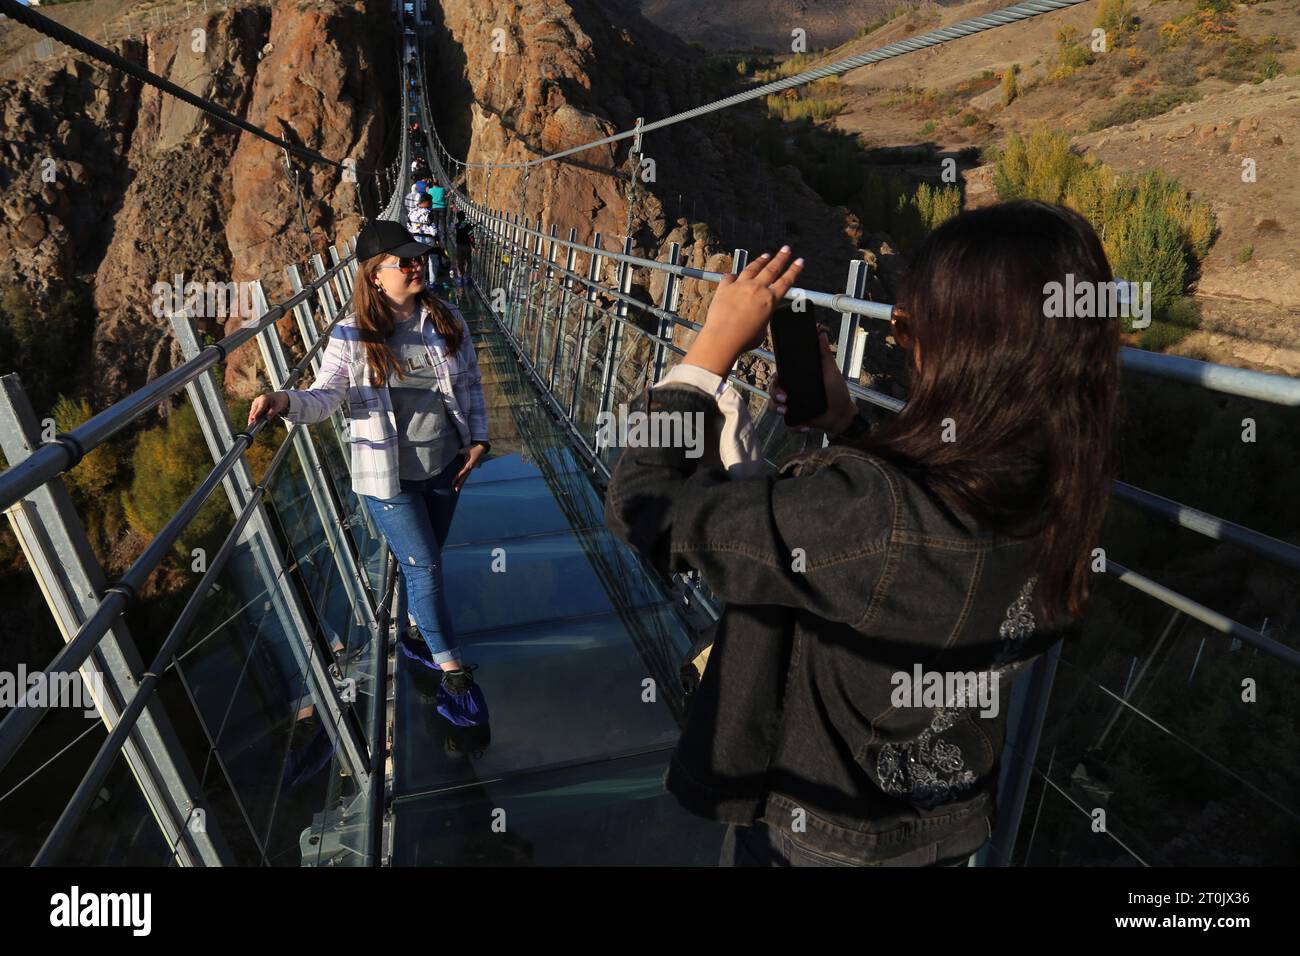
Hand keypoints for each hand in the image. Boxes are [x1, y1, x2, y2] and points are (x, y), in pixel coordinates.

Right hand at [248, 391, 288, 425]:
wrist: (276, 397)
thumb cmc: (278, 402)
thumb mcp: (278, 407)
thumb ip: (272, 412)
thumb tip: (267, 418)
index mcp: (264, 399)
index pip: (260, 408)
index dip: (257, 413)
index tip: (254, 418)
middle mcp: (258, 400)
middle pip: (254, 410)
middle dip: (252, 417)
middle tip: (250, 425)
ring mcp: (255, 403)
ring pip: (252, 412)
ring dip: (251, 418)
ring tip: (250, 425)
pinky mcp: (254, 406)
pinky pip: (253, 413)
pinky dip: (252, 418)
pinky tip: (251, 423)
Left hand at [453, 442, 486, 491]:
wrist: (482, 448)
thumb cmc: (474, 448)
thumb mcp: (466, 449)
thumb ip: (460, 452)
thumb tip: (455, 453)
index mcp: (469, 465)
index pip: (462, 472)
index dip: (457, 477)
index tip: (452, 482)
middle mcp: (470, 468)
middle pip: (464, 477)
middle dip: (459, 483)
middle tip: (455, 489)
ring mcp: (471, 468)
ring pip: (465, 476)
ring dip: (461, 482)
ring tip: (456, 488)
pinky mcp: (471, 467)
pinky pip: (466, 473)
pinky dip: (463, 478)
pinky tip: (460, 481)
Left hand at [684, 246, 804, 376]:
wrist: (723, 338)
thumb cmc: (743, 339)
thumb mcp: (762, 330)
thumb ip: (762, 317)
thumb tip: (756, 313)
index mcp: (770, 300)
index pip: (786, 281)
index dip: (794, 270)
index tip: (799, 261)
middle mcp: (756, 289)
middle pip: (772, 269)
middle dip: (781, 257)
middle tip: (786, 249)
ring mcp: (740, 286)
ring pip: (752, 268)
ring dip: (760, 261)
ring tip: (766, 255)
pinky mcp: (725, 288)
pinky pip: (730, 277)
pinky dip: (733, 276)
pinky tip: (735, 274)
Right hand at [769, 331, 856, 434]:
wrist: (842, 415)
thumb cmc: (837, 391)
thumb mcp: (830, 371)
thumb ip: (825, 354)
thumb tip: (822, 334)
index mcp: (797, 379)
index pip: (779, 375)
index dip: (775, 377)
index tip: (778, 379)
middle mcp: (791, 392)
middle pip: (772, 390)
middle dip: (774, 393)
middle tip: (784, 397)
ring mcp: (792, 407)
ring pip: (774, 407)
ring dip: (777, 408)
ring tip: (787, 411)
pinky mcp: (796, 420)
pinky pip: (787, 424)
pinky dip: (794, 426)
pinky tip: (805, 426)